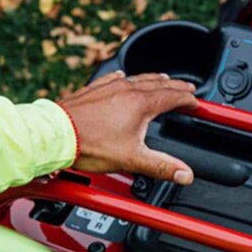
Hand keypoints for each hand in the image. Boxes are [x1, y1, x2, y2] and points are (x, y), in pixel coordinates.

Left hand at [58, 71, 198, 183]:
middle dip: (177, 85)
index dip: (189, 99)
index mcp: (141, 104)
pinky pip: (114, 78)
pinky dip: (126, 78)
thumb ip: (162, 166)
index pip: (174, 96)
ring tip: (164, 79)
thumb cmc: (88, 145)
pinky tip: (123, 78)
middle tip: (188, 87)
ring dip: (155, 79)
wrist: (54, 135)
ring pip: (138, 78)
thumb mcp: (132, 159)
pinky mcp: (93, 90)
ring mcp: (108, 88)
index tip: (197, 103)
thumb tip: (185, 174)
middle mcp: (126, 90)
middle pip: (159, 83)